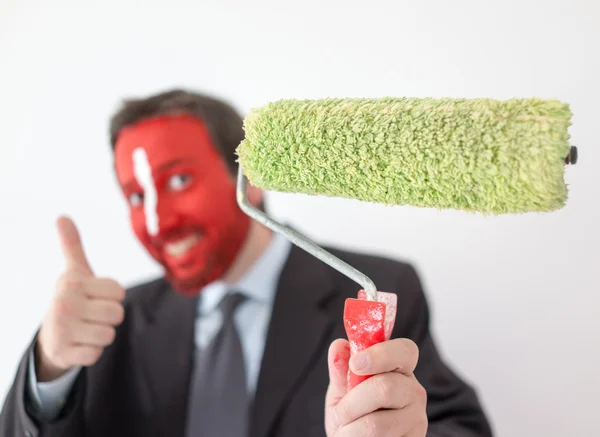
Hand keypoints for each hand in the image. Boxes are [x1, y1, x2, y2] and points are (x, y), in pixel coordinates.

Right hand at [35, 216, 124, 381]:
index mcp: (73, 283)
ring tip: (85, 329)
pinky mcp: (63, 353)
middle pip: (117, 314)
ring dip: (101, 335)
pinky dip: (91, 351)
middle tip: (90, 316)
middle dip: (108, 317)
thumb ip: (72, 245)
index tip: (94, 297)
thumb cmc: (72, 299)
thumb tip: (61, 216)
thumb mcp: (74, 272)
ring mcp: (62, 330)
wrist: (50, 336)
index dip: (112, 297)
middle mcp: (65, 304)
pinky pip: (96, 354)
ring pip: (109, 335)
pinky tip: (78, 344)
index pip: (119, 292)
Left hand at [325, 338, 427, 436]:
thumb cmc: (351, 413)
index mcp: (399, 369)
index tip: (355, 364)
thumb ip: (341, 369)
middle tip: (339, 414)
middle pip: (384, 387)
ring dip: (351, 428)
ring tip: (346, 429)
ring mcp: (417, 419)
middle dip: (351, 403)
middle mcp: (414, 391)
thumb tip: (338, 345)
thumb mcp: (342, 390)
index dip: (380, 355)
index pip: (404, 351)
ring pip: (377, 422)